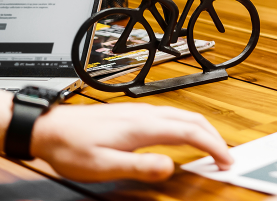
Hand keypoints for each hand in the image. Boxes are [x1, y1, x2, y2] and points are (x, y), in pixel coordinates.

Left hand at [30, 102, 232, 182]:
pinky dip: (189, 126)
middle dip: (216, 137)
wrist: (48, 128)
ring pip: (184, 115)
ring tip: (211, 148)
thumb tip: (169, 167)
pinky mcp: (134, 115)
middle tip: (225, 157)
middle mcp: (147, 114)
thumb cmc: (71, 147)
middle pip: (194, 120)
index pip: (191, 132)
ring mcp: (141, 112)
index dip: (214, 146)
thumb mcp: (103, 165)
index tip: (226, 160)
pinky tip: (185, 136)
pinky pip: (173, 116)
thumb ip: (138, 166)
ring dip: (204, 130)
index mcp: (144, 127)